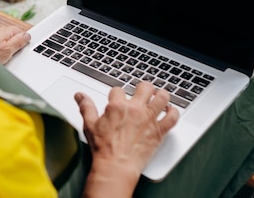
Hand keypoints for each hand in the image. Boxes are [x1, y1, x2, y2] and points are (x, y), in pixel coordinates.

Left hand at [0, 26, 30, 64]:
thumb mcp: (8, 49)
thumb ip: (19, 41)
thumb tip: (27, 35)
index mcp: (5, 30)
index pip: (20, 31)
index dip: (23, 40)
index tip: (23, 48)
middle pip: (11, 37)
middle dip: (13, 46)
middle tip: (11, 55)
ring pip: (3, 42)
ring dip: (4, 50)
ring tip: (2, 59)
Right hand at [76, 82, 178, 196]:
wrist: (116, 166)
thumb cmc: (104, 149)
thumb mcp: (90, 125)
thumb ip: (86, 107)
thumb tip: (80, 96)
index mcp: (118, 106)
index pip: (118, 90)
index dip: (117, 94)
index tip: (118, 99)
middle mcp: (135, 109)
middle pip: (145, 87)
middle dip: (144, 87)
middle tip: (143, 92)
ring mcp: (149, 119)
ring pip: (162, 97)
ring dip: (161, 95)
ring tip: (159, 96)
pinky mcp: (159, 131)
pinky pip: (173, 117)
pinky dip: (173, 112)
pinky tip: (170, 111)